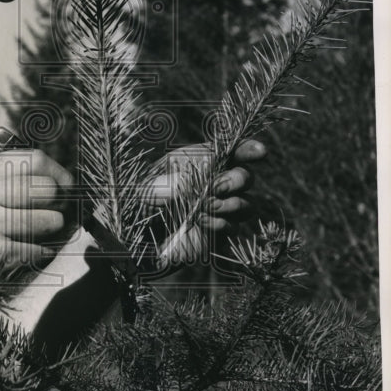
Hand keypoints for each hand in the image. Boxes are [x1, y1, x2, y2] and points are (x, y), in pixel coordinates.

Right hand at [0, 149, 73, 271]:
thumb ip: (3, 178)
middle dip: (58, 205)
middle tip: (54, 215)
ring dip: (50, 232)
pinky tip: (23, 254)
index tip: (64, 188)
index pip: (35, 159)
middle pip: (47, 188)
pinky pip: (37, 249)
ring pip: (49, 219)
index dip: (58, 174)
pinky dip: (37, 254)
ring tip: (36, 235)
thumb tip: (54, 177)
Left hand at [147, 138, 266, 268]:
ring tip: (203, 208)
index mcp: (194, 161)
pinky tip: (201, 222)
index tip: (259, 152)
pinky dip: (221, 223)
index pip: (228, 150)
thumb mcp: (145, 189)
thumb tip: (202, 178)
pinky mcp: (216, 233)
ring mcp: (216, 208)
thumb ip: (171, 182)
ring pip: (246, 203)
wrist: (132, 242)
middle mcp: (210, 183)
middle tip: (215, 188)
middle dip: (235, 180)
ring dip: (229, 205)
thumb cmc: (134, 205)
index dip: (247, 148)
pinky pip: (234, 226)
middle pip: (244, 176)